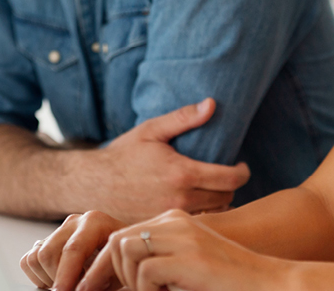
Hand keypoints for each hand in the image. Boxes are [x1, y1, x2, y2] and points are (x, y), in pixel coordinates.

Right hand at [21, 210, 125, 290]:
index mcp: (95, 222)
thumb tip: (79, 290)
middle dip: (58, 279)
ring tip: (70, 283)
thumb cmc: (122, 257)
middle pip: (49, 254)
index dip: (66, 276)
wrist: (123, 248)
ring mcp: (59, 230)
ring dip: (49, 278)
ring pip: (36, 257)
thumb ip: (100, 278)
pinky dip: (38, 275)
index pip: (73, 249)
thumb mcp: (118, 267)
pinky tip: (58, 279)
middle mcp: (74, 222)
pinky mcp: (47, 240)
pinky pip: (28, 260)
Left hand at [82, 209, 286, 290]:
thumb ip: (159, 263)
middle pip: (117, 240)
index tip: (125, 290)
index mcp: (174, 221)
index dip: (117, 268)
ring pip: (125, 250)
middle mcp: (176, 222)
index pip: (123, 235)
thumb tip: (122, 276)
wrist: (268, 285)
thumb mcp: (185, 268)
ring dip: (131, 281)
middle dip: (117, 274)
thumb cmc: (226, 282)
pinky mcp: (192, 257)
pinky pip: (146, 271)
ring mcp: (184, 237)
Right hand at [88, 98, 250, 222]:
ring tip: (211, 190)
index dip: (243, 173)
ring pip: (213, 214)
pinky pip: (193, 225)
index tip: (241, 167)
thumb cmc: (123, 155)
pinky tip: (194, 204)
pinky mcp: (162, 228)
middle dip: (230, 187)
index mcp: (182, 174)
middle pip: (226, 198)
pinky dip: (200, 216)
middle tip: (224, 177)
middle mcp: (180, 200)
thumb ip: (183, 117)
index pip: (231, 180)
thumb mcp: (151, 130)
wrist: (91, 184)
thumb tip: (212, 104)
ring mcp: (170, 218)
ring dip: (217, 203)